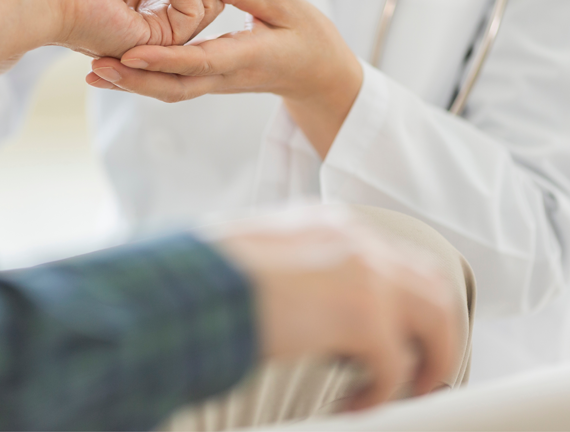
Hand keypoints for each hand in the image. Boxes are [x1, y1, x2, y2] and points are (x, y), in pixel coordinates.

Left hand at [86, 0, 362, 156]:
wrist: (318, 77)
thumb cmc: (309, 37)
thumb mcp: (288, 6)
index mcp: (245, 58)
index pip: (200, 61)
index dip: (164, 60)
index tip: (130, 54)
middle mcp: (223, 76)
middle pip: (173, 87)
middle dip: (134, 81)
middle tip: (94, 68)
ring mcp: (213, 82)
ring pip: (167, 90)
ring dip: (131, 84)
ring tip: (92, 72)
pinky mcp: (206, 79)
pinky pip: (171, 83)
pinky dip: (142, 79)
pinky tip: (114, 69)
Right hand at [208, 207, 459, 411]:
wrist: (191, 284)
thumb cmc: (207, 276)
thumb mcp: (264, 258)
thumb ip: (302, 273)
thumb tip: (318, 316)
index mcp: (330, 225)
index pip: (396, 260)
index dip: (408, 303)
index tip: (405, 337)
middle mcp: (355, 241)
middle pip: (432, 284)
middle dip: (438, 332)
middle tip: (425, 371)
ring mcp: (365, 273)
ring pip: (437, 318)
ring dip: (431, 359)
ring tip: (408, 390)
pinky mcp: (363, 314)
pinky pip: (396, 365)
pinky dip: (383, 392)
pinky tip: (355, 403)